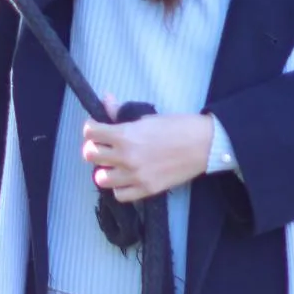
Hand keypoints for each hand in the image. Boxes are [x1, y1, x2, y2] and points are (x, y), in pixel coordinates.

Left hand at [81, 105, 214, 203]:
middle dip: (93, 148)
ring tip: (113, 165)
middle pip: (90, 155)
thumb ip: (122, 112)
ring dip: (104, 169)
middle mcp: (126, 156)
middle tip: (103, 146)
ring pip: (101, 178)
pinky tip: (125, 178)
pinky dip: (119, 187)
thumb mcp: (147, 116)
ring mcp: (135, 175)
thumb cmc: (177, 126)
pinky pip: (119, 194)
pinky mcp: (146, 190)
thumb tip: (106, 99)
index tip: (95, 128)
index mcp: (125, 134)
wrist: (203, 145)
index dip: (90, 128)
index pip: (90, 133)